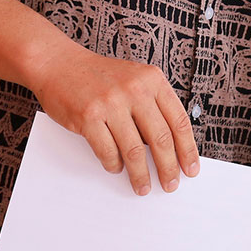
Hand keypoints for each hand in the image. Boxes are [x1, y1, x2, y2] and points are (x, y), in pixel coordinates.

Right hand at [28, 46, 198, 195]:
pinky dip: (114, 165)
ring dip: (140, 175)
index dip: (188, 150)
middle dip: (168, 168)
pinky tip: (116, 168)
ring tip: (143, 186)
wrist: (60, 63)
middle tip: (170, 185)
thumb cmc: (99, 77)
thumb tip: (170, 147)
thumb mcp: (135, 79)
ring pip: (134, 151)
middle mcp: (135, 89)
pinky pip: (108, 152)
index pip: (179, 121)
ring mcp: (111, 103)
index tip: (190, 169)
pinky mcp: (89, 116)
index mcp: (153, 80)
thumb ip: (153, 105)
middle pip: (161, 139)